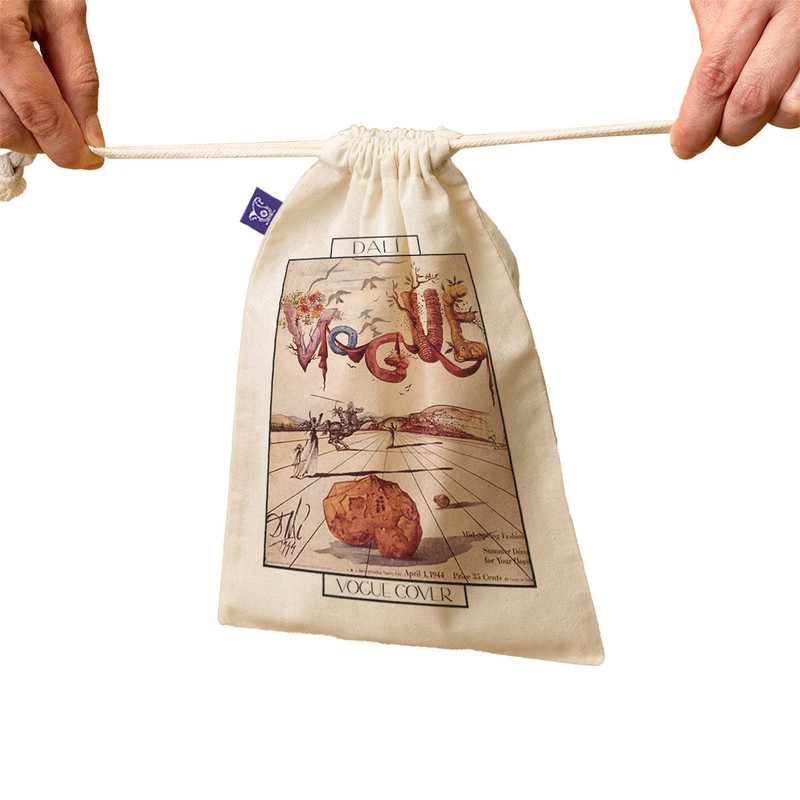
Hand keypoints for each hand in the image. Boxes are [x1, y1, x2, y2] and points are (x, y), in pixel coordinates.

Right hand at [0, 0, 102, 168]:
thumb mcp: (61, 6)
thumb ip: (79, 73)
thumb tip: (91, 131)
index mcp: (0, 33)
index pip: (40, 113)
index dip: (70, 148)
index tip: (91, 159)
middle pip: (8, 128)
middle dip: (45, 140)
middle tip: (68, 129)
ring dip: (20, 128)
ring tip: (37, 98)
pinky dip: (2, 110)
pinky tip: (14, 90)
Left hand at [671, 0, 799, 157]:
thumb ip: (714, 42)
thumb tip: (696, 107)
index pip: (716, 76)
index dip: (696, 121)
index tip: (685, 145)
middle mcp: (798, 12)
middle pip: (752, 101)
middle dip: (729, 129)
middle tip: (720, 127)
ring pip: (791, 111)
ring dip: (771, 115)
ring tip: (764, 84)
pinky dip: (794, 101)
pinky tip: (787, 79)